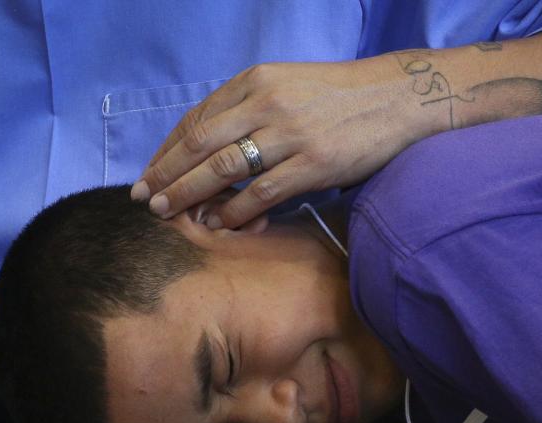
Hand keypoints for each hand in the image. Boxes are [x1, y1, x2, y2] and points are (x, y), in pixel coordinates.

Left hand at [133, 59, 420, 230]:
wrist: (397, 98)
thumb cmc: (342, 96)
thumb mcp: (289, 86)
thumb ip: (253, 109)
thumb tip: (217, 148)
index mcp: (256, 81)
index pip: (197, 118)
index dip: (167, 149)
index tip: (151, 173)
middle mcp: (266, 103)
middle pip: (199, 144)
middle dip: (166, 174)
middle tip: (144, 200)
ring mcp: (290, 133)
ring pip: (222, 168)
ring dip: (188, 195)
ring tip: (168, 214)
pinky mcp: (313, 163)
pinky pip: (261, 192)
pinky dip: (234, 211)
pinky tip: (219, 223)